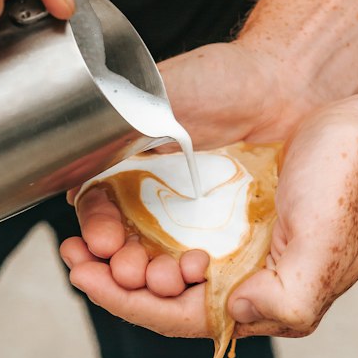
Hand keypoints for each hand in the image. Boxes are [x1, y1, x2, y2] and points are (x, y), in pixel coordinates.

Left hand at [62, 96, 357, 338]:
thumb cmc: (351, 186)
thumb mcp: (323, 248)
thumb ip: (286, 295)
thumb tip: (232, 314)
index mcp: (263, 299)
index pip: (180, 318)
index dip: (126, 302)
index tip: (82, 276)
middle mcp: (244, 277)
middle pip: (163, 293)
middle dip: (118, 277)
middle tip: (79, 250)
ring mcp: (234, 241)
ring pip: (161, 259)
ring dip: (124, 250)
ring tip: (91, 233)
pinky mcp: (228, 206)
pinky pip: (172, 221)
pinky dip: (142, 219)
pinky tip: (116, 205)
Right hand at [68, 38, 321, 264]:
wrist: (280, 84)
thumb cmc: (218, 79)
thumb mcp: (158, 94)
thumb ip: (118, 125)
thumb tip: (78, 167)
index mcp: (122, 160)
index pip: (96, 205)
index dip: (95, 227)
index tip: (102, 242)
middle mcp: (148, 192)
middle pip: (123, 243)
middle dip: (120, 264)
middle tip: (131, 272)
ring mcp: (184, 214)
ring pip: (158, 259)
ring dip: (154, 276)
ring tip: (165, 278)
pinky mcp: (218, 229)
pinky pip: (198, 258)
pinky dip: (192, 273)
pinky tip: (196, 272)